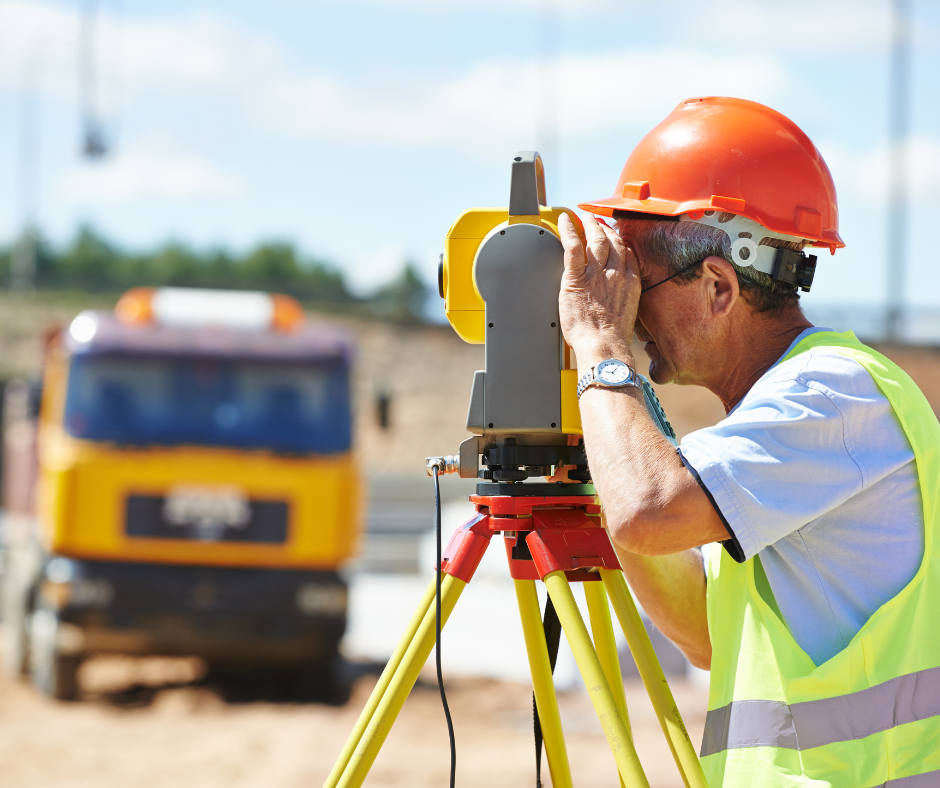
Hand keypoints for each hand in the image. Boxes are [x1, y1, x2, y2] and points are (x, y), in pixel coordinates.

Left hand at [557, 212, 640, 369]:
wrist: (603, 345)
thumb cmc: (612, 338)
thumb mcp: (627, 313)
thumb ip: (623, 298)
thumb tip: (616, 297)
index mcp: (630, 282)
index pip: (626, 252)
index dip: (618, 240)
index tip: (612, 236)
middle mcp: (616, 273)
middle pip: (613, 241)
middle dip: (604, 228)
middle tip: (596, 221)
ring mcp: (597, 274)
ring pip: (595, 239)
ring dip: (589, 224)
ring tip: (584, 217)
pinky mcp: (577, 277)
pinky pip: (573, 247)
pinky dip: (568, 230)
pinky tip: (564, 220)